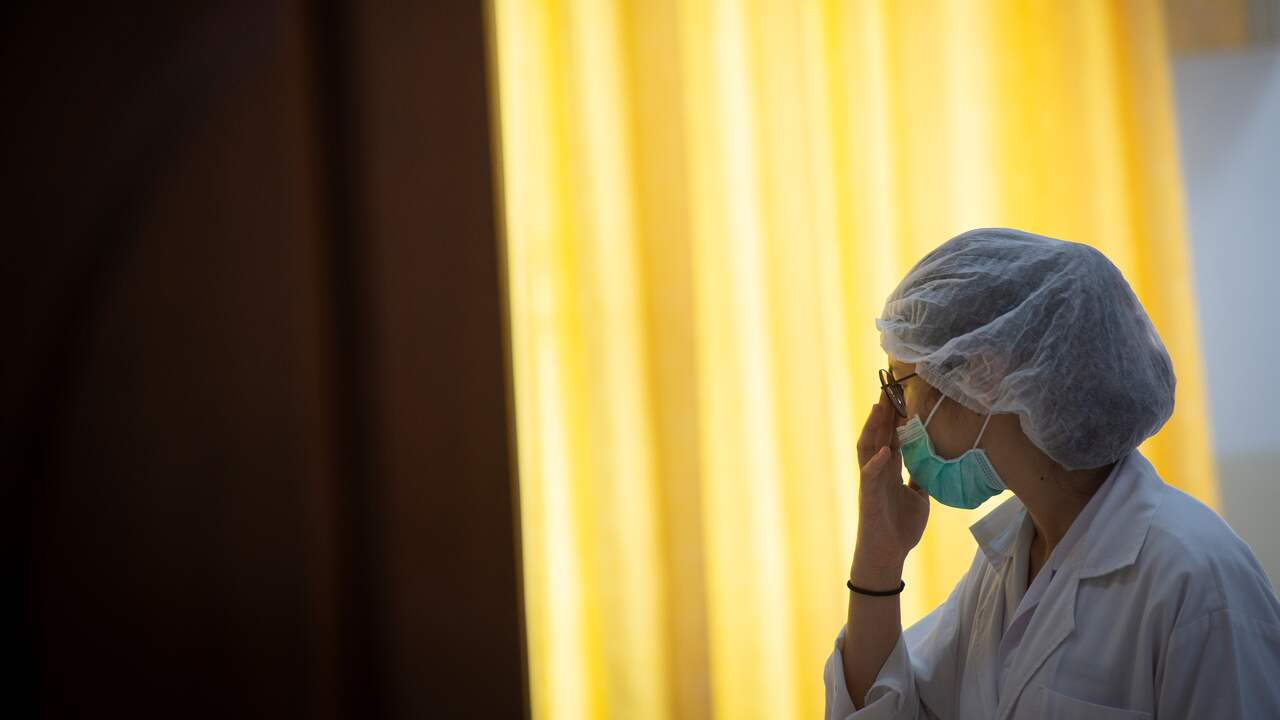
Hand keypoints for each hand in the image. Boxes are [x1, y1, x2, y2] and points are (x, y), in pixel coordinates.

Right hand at [851, 392, 929, 583]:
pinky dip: (876, 462)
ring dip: (873, 427)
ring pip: (868, 447)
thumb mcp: (918, 498)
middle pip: (878, 434)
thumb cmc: (900, 528)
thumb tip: (931, 465)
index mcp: (889, 470)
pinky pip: (870, 475)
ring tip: (880, 407)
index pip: (891, 436)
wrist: (888, 555)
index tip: (901, 394)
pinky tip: (884, 450)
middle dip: (883, 411)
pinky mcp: (869, 496)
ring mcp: (871, 482)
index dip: (895, 416)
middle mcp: (878, 470)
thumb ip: (919, 480)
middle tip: (888, 386)